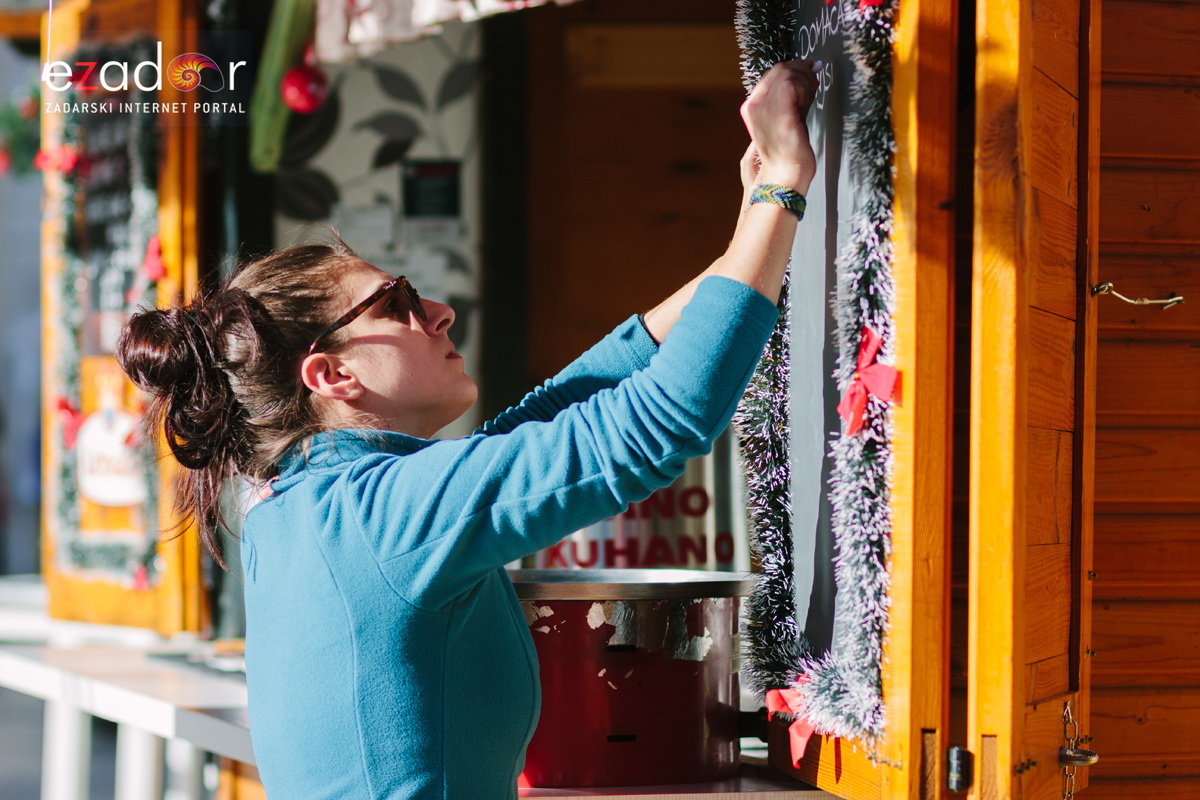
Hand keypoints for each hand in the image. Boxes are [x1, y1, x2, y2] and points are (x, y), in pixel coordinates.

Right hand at [739, 60, 817, 193]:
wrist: (785, 176)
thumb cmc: (787, 150)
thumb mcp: (782, 117)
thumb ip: (790, 97)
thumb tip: (809, 71)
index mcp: (751, 106)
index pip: (772, 74)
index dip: (793, 68)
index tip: (808, 71)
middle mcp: (754, 105)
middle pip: (780, 70)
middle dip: (801, 70)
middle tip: (814, 79)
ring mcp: (765, 110)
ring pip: (788, 74)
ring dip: (806, 79)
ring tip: (813, 92)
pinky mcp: (781, 116)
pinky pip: (794, 86)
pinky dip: (807, 87)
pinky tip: (810, 98)